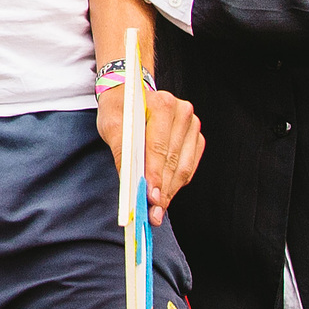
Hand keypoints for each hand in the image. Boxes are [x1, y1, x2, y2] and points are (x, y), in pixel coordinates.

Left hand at [101, 86, 203, 224]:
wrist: (131, 94)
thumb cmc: (120, 109)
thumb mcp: (112, 126)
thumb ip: (122, 152)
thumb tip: (130, 183)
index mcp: (162, 104)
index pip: (159, 147)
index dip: (155, 175)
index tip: (150, 198)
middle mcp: (183, 113)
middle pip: (173, 160)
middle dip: (162, 190)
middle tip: (153, 214)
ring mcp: (193, 125)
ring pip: (183, 167)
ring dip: (170, 191)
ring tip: (157, 211)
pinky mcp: (196, 138)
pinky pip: (188, 166)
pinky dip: (176, 183)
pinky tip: (165, 196)